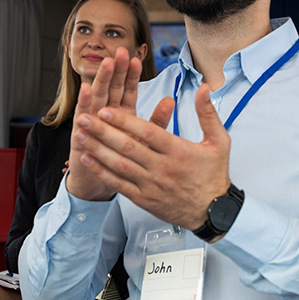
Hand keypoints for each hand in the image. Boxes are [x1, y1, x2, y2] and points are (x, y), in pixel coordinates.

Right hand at [66, 47, 142, 200]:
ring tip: (107, 64)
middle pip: (112, 88)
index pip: (127, 89)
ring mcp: (91, 121)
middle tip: (121, 52)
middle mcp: (105, 113)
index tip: (136, 58)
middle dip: (117, 70)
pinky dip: (84, 102)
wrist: (100, 182)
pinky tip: (86, 89)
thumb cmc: (123, 161)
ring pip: (97, 97)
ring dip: (102, 80)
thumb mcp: (144, 139)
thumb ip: (157, 121)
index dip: (131, 75)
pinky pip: (82, 115)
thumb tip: (171, 100)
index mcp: (122, 113)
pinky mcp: (80, 132)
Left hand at [75, 83, 230, 229]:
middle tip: (83, 118)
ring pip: (119, 165)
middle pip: (127, 147)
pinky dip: (101, 171)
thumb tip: (205, 87)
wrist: (213, 212)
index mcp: (178, 151)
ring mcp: (150, 184)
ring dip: (96, 149)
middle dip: (102, 131)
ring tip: (79, 135)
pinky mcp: (143, 199)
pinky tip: (88, 159)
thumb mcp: (219, 141)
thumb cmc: (214, 175)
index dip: (124, 121)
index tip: (106, 109)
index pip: (147, 133)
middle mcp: (162, 168)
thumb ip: (208, 113)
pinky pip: (118, 184)